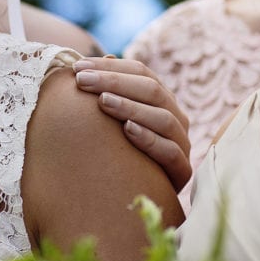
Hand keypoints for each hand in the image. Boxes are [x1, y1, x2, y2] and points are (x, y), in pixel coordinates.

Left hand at [71, 57, 191, 191]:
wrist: (133, 201)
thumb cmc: (117, 153)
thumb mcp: (112, 121)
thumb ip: (108, 92)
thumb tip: (99, 60)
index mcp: (161, 101)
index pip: (141, 72)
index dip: (110, 67)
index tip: (77, 67)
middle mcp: (175, 118)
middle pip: (152, 90)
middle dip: (114, 82)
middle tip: (82, 81)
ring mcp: (182, 144)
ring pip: (162, 118)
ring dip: (131, 107)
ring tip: (102, 102)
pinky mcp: (181, 171)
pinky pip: (169, 151)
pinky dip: (149, 139)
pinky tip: (127, 130)